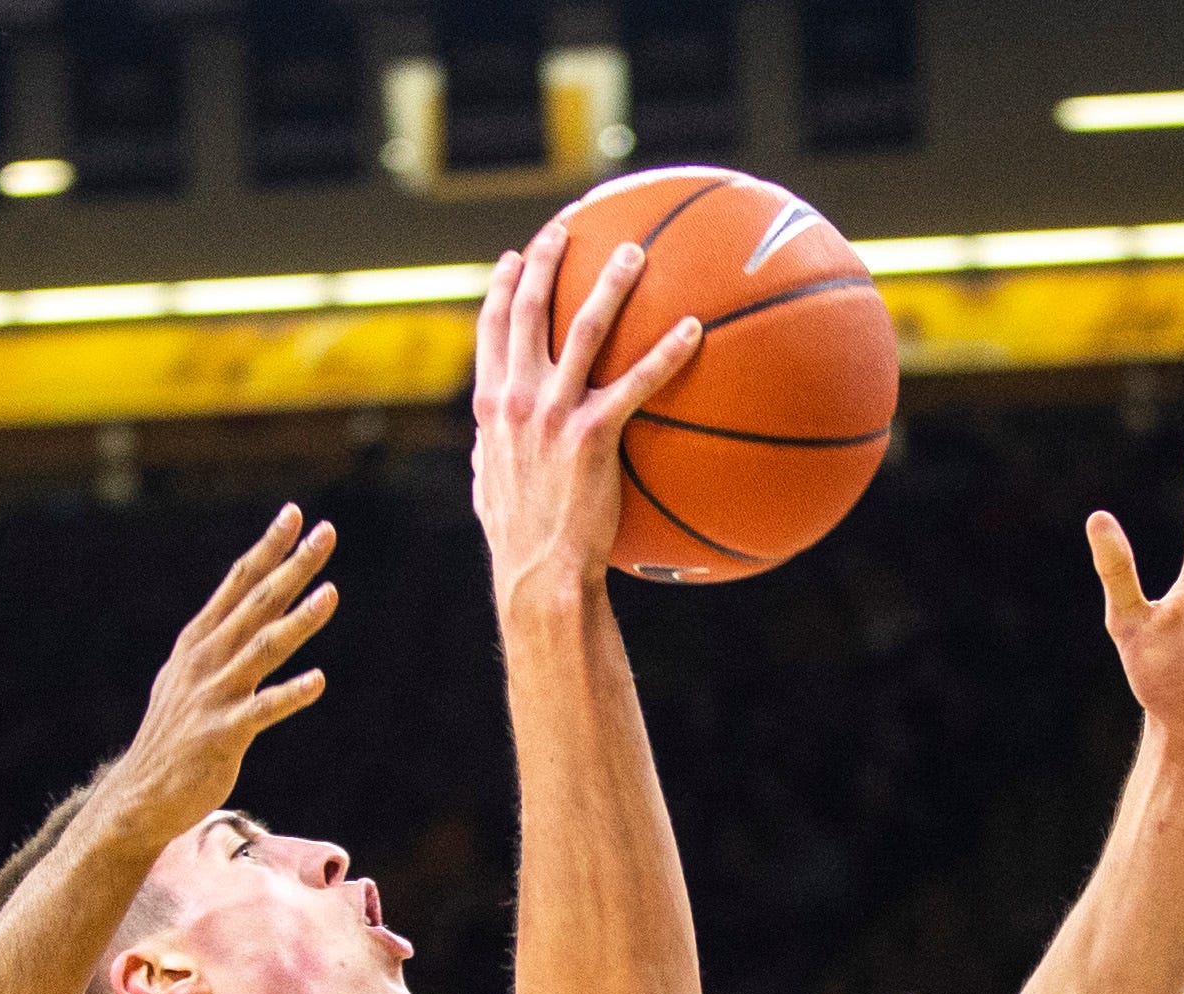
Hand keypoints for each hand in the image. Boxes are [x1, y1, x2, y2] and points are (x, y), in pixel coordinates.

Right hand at [92, 508, 340, 845]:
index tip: (295, 515)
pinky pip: (263, 710)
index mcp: (199, 641)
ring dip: (299, 620)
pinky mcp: (224, 734)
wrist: (142, 794)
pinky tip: (318, 680)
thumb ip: (217, 643)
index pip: (239, 583)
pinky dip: (291, 694)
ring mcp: (214, 695)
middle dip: (292, 566)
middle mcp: (206, 660)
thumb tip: (244, 614)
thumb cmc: (174, 735)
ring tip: (331, 593)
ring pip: (264, 648)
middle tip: (326, 533)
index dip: (268, 548)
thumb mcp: (188, 677)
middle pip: (257, 603)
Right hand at [469, 216, 701, 609]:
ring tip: (634, 253)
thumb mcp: (490, 486)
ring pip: (584, 328)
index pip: (491, 329)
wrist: (537, 574)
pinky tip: (693, 329)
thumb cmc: (519, 539)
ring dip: (610, 284)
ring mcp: (553, 414)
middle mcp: (516, 398)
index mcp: (490, 406)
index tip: (516, 257)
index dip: (504, 286)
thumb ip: (492, 450)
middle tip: (567, 230)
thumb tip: (492, 440)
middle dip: (547, 261)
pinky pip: (637, 383)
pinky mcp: (593, 436)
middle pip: (530, 310)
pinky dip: (666, 352)